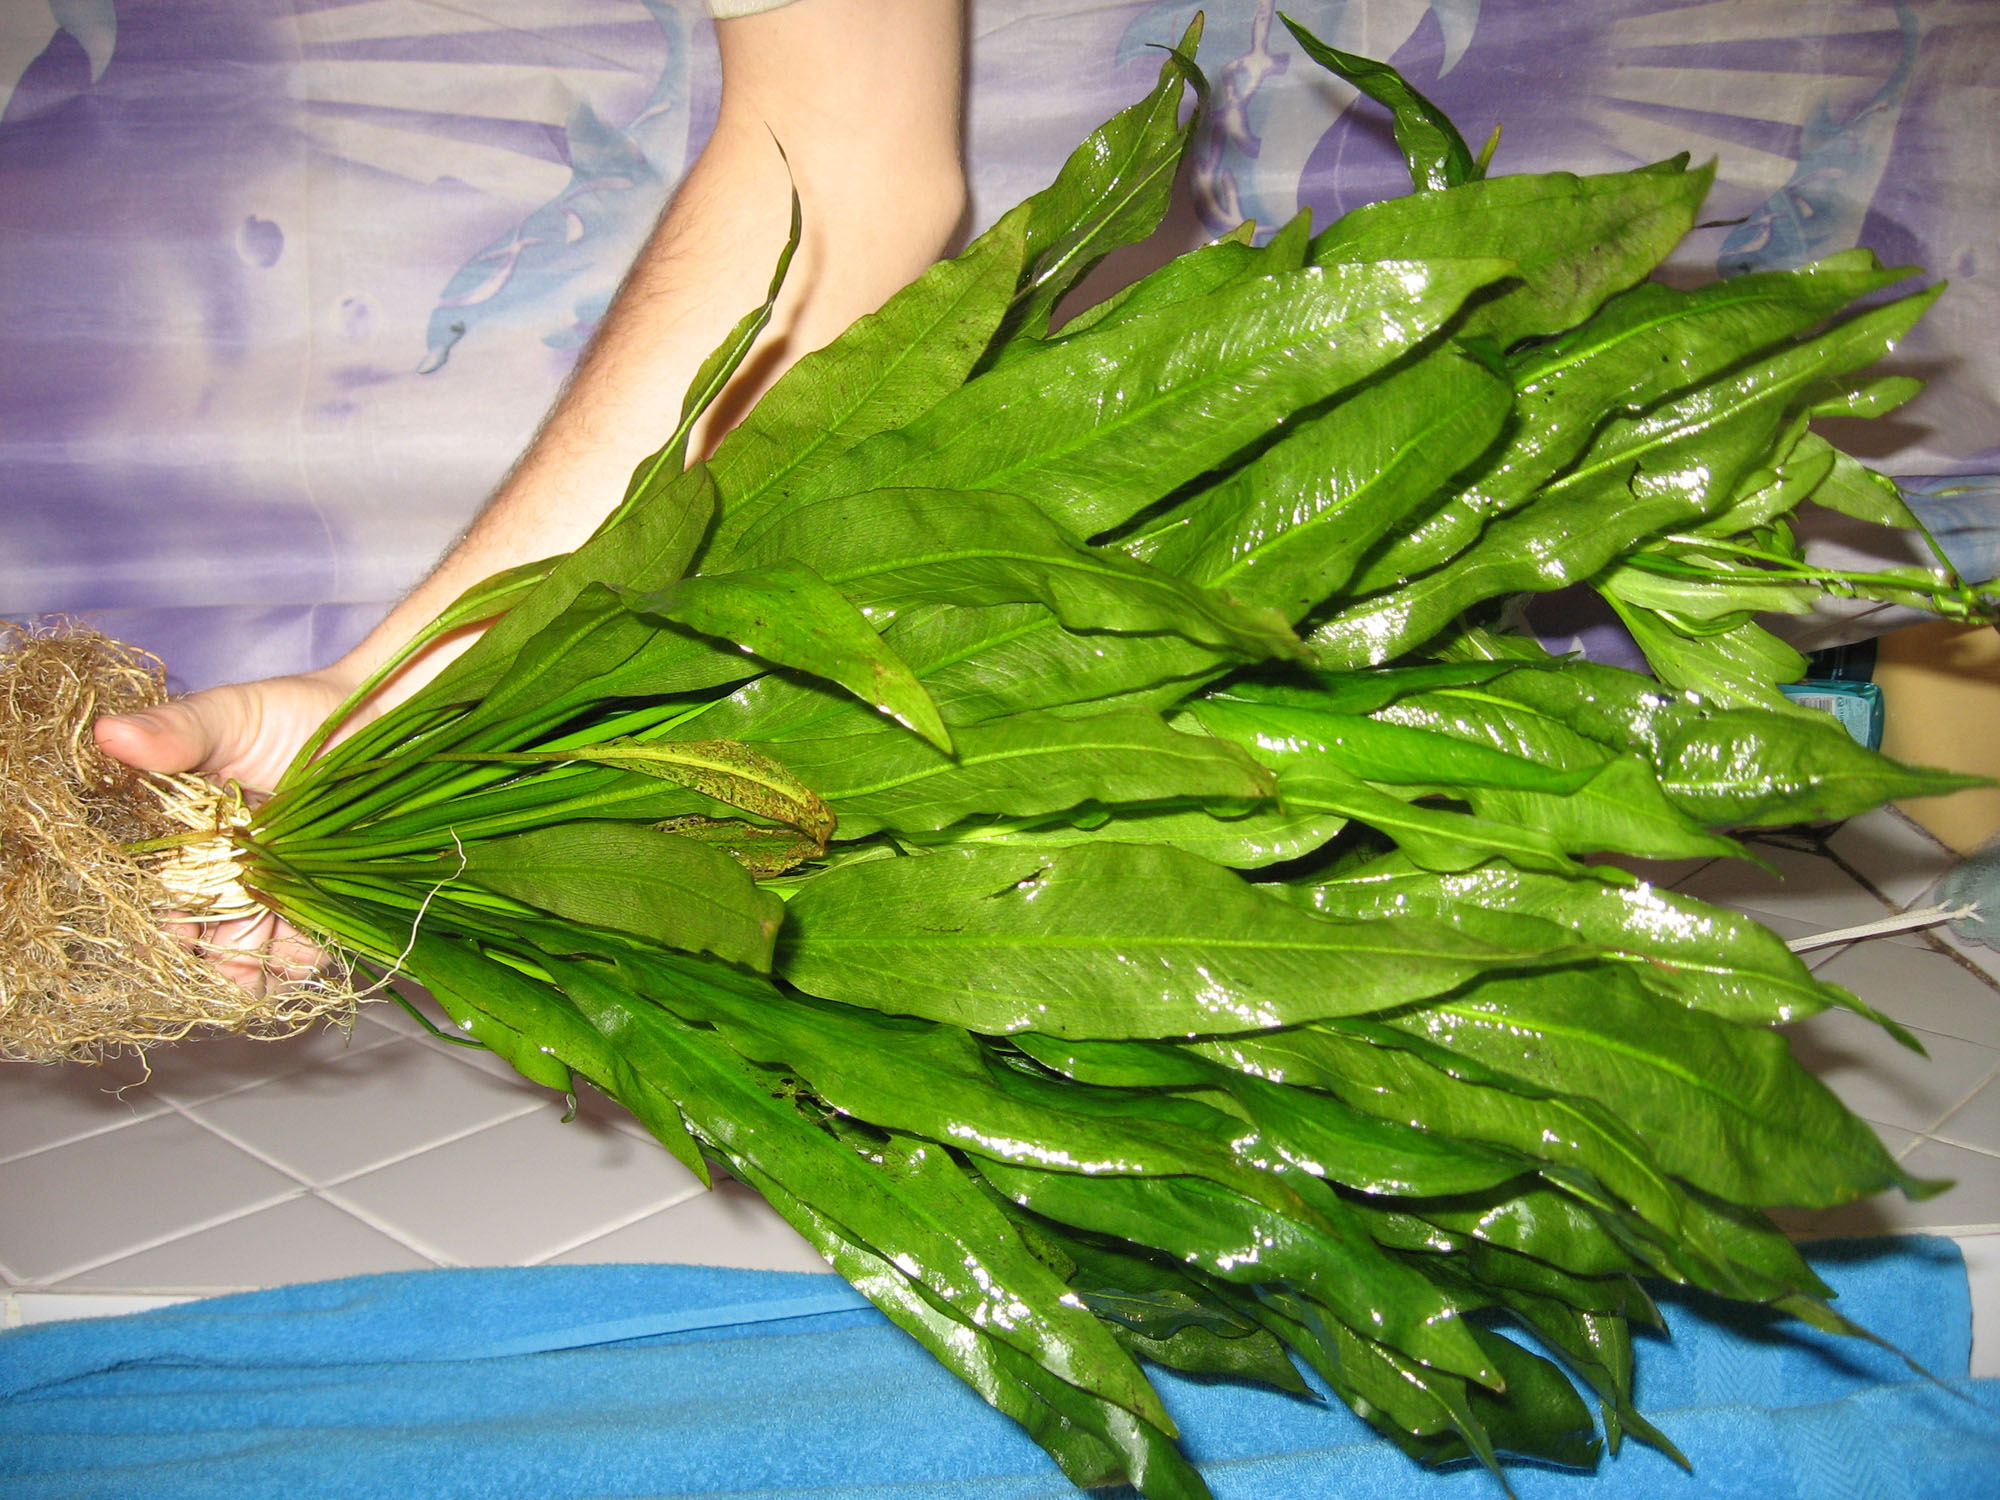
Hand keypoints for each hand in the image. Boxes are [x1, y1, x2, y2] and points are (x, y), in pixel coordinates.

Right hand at [94, 669, 361, 994]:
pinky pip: (309, 944)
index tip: (177, 931)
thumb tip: (109, 733)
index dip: (166, 916)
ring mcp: (278, 885)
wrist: (379, 713)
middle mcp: (230, 867)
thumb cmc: (295, 710)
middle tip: (230, 968)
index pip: (165, 887)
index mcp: (192, 833)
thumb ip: (176, 731)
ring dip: (257, 968)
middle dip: (215, 957)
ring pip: (256, 947)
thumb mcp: (229, 715)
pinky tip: (304, 960)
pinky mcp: (325, 895)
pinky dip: (303, 960)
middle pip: (209, 929)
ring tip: (266, 974)